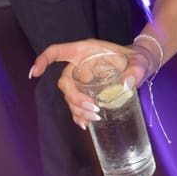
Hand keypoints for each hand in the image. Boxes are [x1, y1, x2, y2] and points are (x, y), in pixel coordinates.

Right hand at [29, 39, 152, 129]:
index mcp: (85, 51)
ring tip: (92, 120)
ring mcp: (82, 79)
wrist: (142, 65)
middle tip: (92, 109)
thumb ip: (136, 69)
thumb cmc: (138, 58)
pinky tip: (84, 124)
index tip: (35, 73)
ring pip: (69, 95)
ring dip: (76, 109)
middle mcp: (79, 64)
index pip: (57, 52)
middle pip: (65, 81)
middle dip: (74, 98)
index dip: (43, 60)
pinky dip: (78, 115)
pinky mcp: (87, 91)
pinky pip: (76, 104)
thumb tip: (127, 84)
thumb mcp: (140, 61)